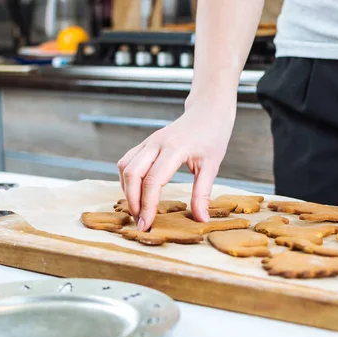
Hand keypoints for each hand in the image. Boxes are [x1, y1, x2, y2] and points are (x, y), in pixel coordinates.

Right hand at [117, 100, 235, 230]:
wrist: (208, 111)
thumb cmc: (212, 137)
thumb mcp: (212, 166)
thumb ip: (203, 193)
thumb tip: (201, 219)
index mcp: (174, 148)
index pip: (153, 181)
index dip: (147, 205)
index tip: (147, 225)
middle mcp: (156, 143)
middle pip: (132, 174)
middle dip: (132, 201)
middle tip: (141, 222)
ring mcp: (148, 141)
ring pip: (125, 167)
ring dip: (127, 191)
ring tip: (138, 210)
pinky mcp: (145, 143)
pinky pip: (127, 161)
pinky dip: (127, 180)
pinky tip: (135, 193)